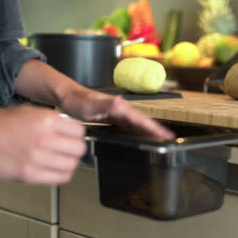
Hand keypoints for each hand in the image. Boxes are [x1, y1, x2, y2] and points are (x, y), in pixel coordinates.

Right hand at [0, 105, 85, 184]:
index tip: (74, 137)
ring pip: (72, 165)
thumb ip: (53, 121)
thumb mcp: (30, 112)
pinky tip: (55, 170)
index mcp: (46, 120)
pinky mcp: (30, 174)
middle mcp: (44, 138)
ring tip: (62, 160)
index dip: (78, 135)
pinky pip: (60, 178)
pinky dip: (62, 175)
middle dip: (76, 149)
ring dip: (70, 163)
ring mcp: (37, 158)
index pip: (80, 132)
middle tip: (70, 150)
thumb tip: (72, 130)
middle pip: (79, 149)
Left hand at [60, 88, 174, 139]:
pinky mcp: (113, 117)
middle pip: (143, 122)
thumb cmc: (78, 101)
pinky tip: (140, 136)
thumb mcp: (92, 105)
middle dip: (157, 131)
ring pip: (138, 124)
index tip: (166, 135)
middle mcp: (122, 109)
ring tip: (160, 140)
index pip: (142, 120)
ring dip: (149, 131)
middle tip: (169, 140)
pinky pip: (130, 126)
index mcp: (120, 107)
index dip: (155, 128)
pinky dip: (138, 131)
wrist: (68, 97)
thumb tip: (120, 102)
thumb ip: (107, 104)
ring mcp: (118, 113)